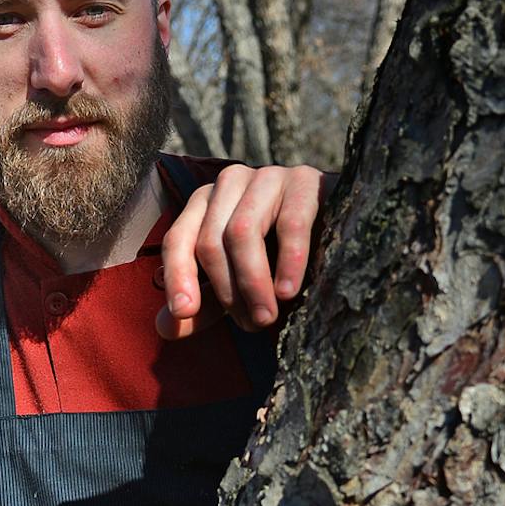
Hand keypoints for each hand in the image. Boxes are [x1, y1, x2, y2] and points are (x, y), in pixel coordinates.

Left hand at [157, 164, 337, 339]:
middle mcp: (230, 182)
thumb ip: (204, 305)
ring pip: (242, 232)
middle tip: (250, 325)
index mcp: (206, 204)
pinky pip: (290, 223)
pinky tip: (288, 292)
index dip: (178, 276)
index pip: (178, 238)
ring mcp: (268, 176)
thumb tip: (165, 328)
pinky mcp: (307, 180)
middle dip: (226, 291)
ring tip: (266, 318)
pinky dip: (288, 262)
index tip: (185, 312)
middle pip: (210, 241)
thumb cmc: (279, 261)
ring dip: (252, 283)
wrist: (339, 231)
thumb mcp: (237, 286)